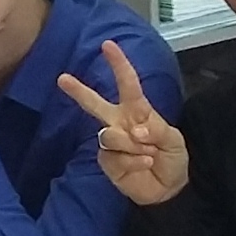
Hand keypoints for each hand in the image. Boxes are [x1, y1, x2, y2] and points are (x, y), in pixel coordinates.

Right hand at [57, 39, 190, 204]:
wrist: (169, 189)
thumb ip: (157, 130)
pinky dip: (133, 161)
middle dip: (79, 91)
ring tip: (149, 154)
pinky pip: (115, 157)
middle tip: (62, 79)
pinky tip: (144, 164)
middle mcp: (120, 123)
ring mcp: (111, 143)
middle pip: (95, 104)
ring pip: (109, 135)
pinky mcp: (107, 162)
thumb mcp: (174, 139)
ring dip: (133, 146)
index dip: (119, 64)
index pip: (127, 84)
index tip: (108, 45)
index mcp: (137, 111)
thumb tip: (135, 130)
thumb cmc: (172, 158)